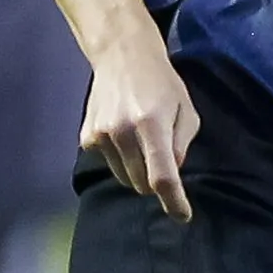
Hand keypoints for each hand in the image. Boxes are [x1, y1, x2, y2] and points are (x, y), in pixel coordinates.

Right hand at [79, 35, 199, 220]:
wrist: (122, 55)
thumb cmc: (161, 83)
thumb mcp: (185, 110)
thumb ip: (181, 145)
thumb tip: (171, 173)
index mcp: (151, 124)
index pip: (162, 176)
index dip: (173, 202)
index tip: (182, 217)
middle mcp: (123, 132)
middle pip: (142, 184)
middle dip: (155, 182)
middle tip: (161, 157)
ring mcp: (101, 135)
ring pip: (124, 178)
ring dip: (137, 171)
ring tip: (141, 140)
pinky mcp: (87, 137)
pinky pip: (108, 165)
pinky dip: (120, 159)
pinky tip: (123, 134)